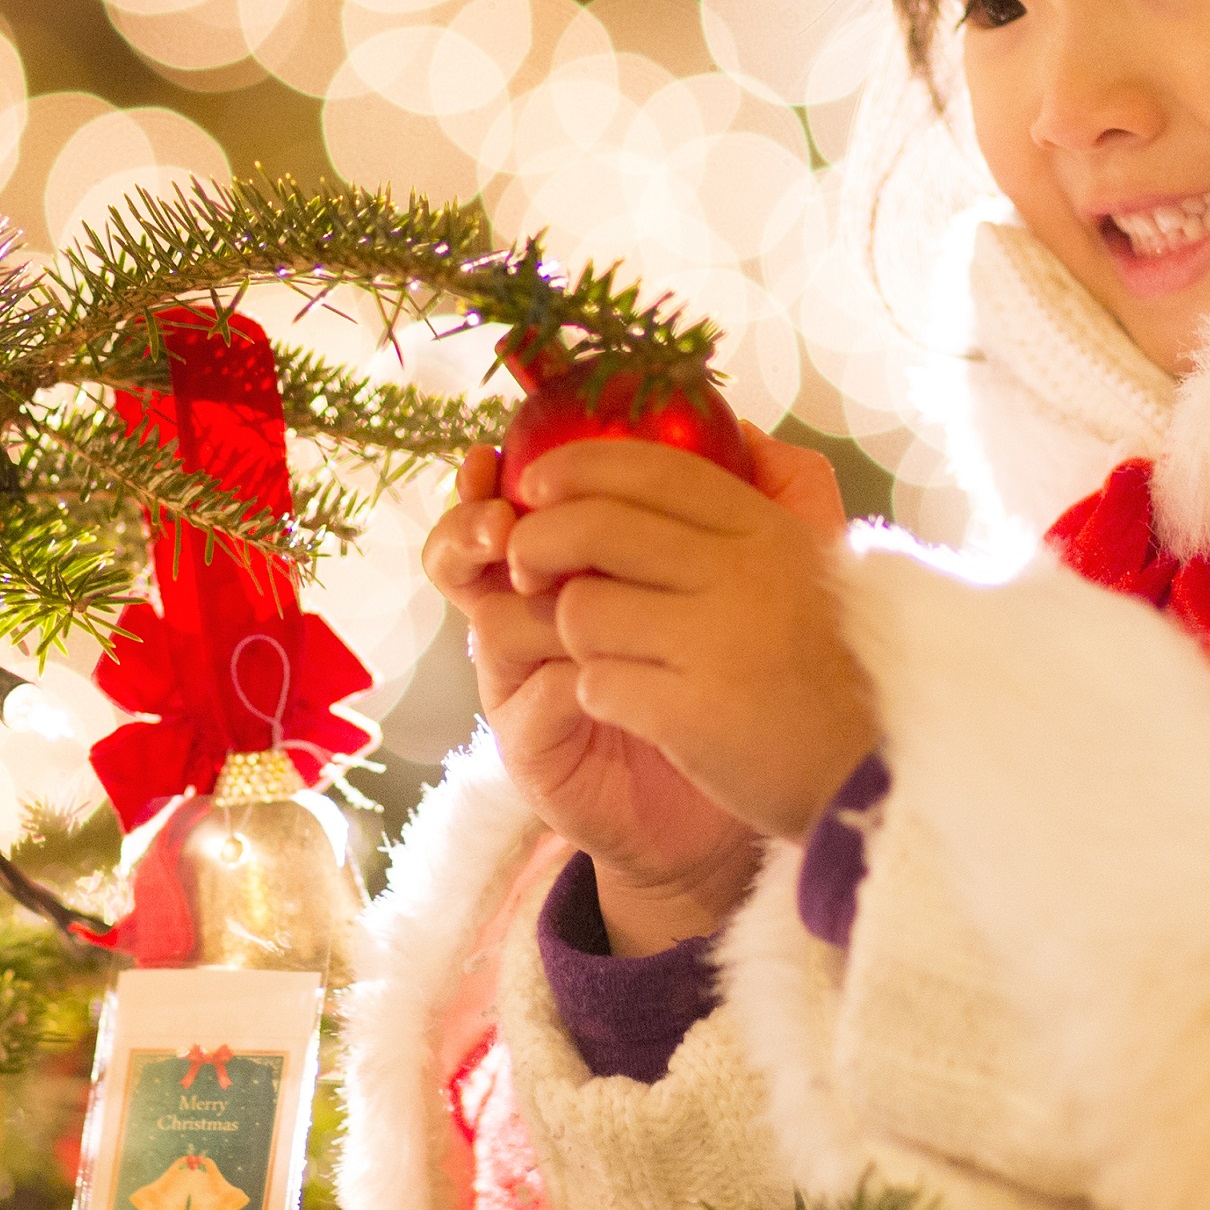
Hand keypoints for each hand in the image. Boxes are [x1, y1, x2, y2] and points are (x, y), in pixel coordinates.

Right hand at [421, 446, 757, 952]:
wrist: (737, 786)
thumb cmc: (726, 674)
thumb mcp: (746, 577)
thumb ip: (749, 499)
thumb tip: (739, 423)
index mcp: (565, 567)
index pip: (503, 505)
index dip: (489, 479)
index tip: (496, 452)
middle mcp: (530, 618)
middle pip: (460, 557)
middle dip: (469, 526)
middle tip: (500, 516)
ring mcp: (524, 684)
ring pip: (491, 623)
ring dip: (520, 601)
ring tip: (543, 585)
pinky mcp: (534, 748)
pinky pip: (530, 701)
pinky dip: (560, 677)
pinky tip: (592, 667)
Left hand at [505, 427, 875, 844]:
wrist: (879, 776)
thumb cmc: (837, 665)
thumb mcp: (821, 563)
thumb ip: (780, 492)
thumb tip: (741, 430)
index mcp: (769, 532)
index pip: (653, 470)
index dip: (579, 465)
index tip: (536, 481)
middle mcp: (743, 576)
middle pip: (595, 528)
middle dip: (537, 541)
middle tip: (524, 567)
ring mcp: (717, 646)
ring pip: (582, 610)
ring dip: (575, 633)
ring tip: (604, 651)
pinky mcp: (693, 715)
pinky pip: (596, 684)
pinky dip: (599, 695)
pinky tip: (632, 705)